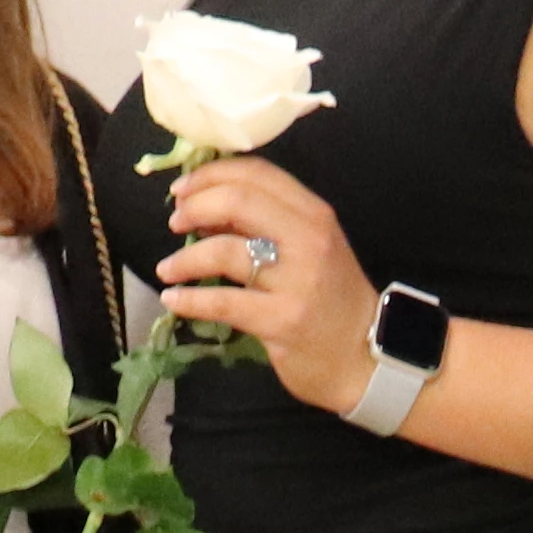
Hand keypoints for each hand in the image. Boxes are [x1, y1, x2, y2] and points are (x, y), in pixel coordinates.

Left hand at [158, 156, 371, 410]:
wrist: (366, 358)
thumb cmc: (331, 300)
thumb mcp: (309, 249)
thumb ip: (266, 223)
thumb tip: (206, 208)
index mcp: (314, 214)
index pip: (257, 174)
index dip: (211, 175)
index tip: (183, 189)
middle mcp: (309, 240)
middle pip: (238, 201)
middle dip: (194, 207)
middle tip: (175, 222)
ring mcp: (297, 281)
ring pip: (225, 251)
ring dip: (185, 258)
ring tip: (167, 268)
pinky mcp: (282, 320)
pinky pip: (224, 302)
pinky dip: (190, 299)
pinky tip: (174, 299)